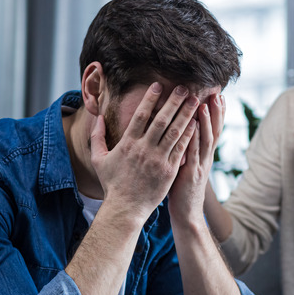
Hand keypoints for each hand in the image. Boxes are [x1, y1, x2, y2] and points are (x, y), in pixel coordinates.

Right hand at [90, 82, 199, 221]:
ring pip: (175, 132)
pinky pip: (181, 149)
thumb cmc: (112, 184)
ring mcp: (158, 160)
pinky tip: (196, 123)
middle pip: (161, 120)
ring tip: (194, 100)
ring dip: (185, 114)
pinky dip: (189, 135)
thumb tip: (97, 118)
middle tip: (182, 87)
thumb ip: (96, 137)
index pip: (140, 116)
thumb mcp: (98, 160)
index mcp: (128, 144)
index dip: (150, 99)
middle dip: (173, 101)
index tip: (158, 85)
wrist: (125, 209)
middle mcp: (144, 149)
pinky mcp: (169, 170)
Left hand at [168, 92, 224, 225]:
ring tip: (204, 104)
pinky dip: (193, 138)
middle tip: (217, 93)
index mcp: (204, 156)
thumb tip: (183, 133)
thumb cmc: (183, 191)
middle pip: (214, 131)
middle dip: (216, 112)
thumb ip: (187, 150)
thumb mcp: (187, 166)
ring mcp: (200, 166)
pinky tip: (192, 126)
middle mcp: (205, 158)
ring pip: (205, 140)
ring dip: (205, 122)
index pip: (213, 130)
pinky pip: (192, 153)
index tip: (218, 96)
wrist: (187, 214)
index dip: (217, 113)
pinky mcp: (191, 173)